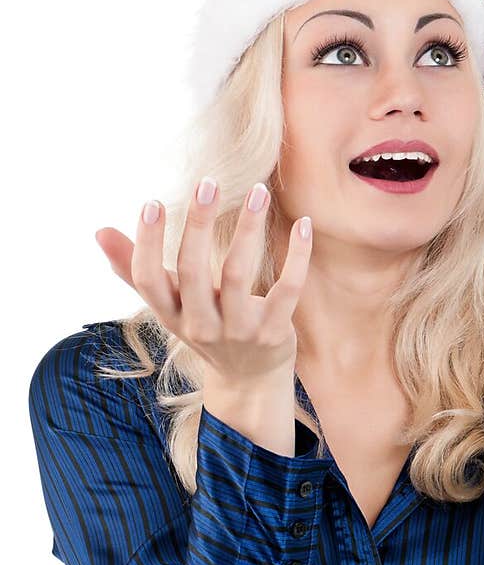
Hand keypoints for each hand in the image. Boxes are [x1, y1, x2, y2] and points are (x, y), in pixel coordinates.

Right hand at [94, 179, 312, 386]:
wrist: (250, 381)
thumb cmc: (205, 329)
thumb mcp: (169, 306)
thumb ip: (134, 270)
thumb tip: (100, 232)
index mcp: (172, 314)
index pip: (148, 280)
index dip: (146, 244)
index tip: (151, 204)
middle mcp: (201, 325)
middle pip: (192, 271)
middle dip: (197, 224)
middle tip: (207, 183)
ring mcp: (239, 330)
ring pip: (238, 272)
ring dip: (248, 228)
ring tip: (257, 191)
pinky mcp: (274, 331)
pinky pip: (287, 289)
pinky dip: (297, 256)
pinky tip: (303, 226)